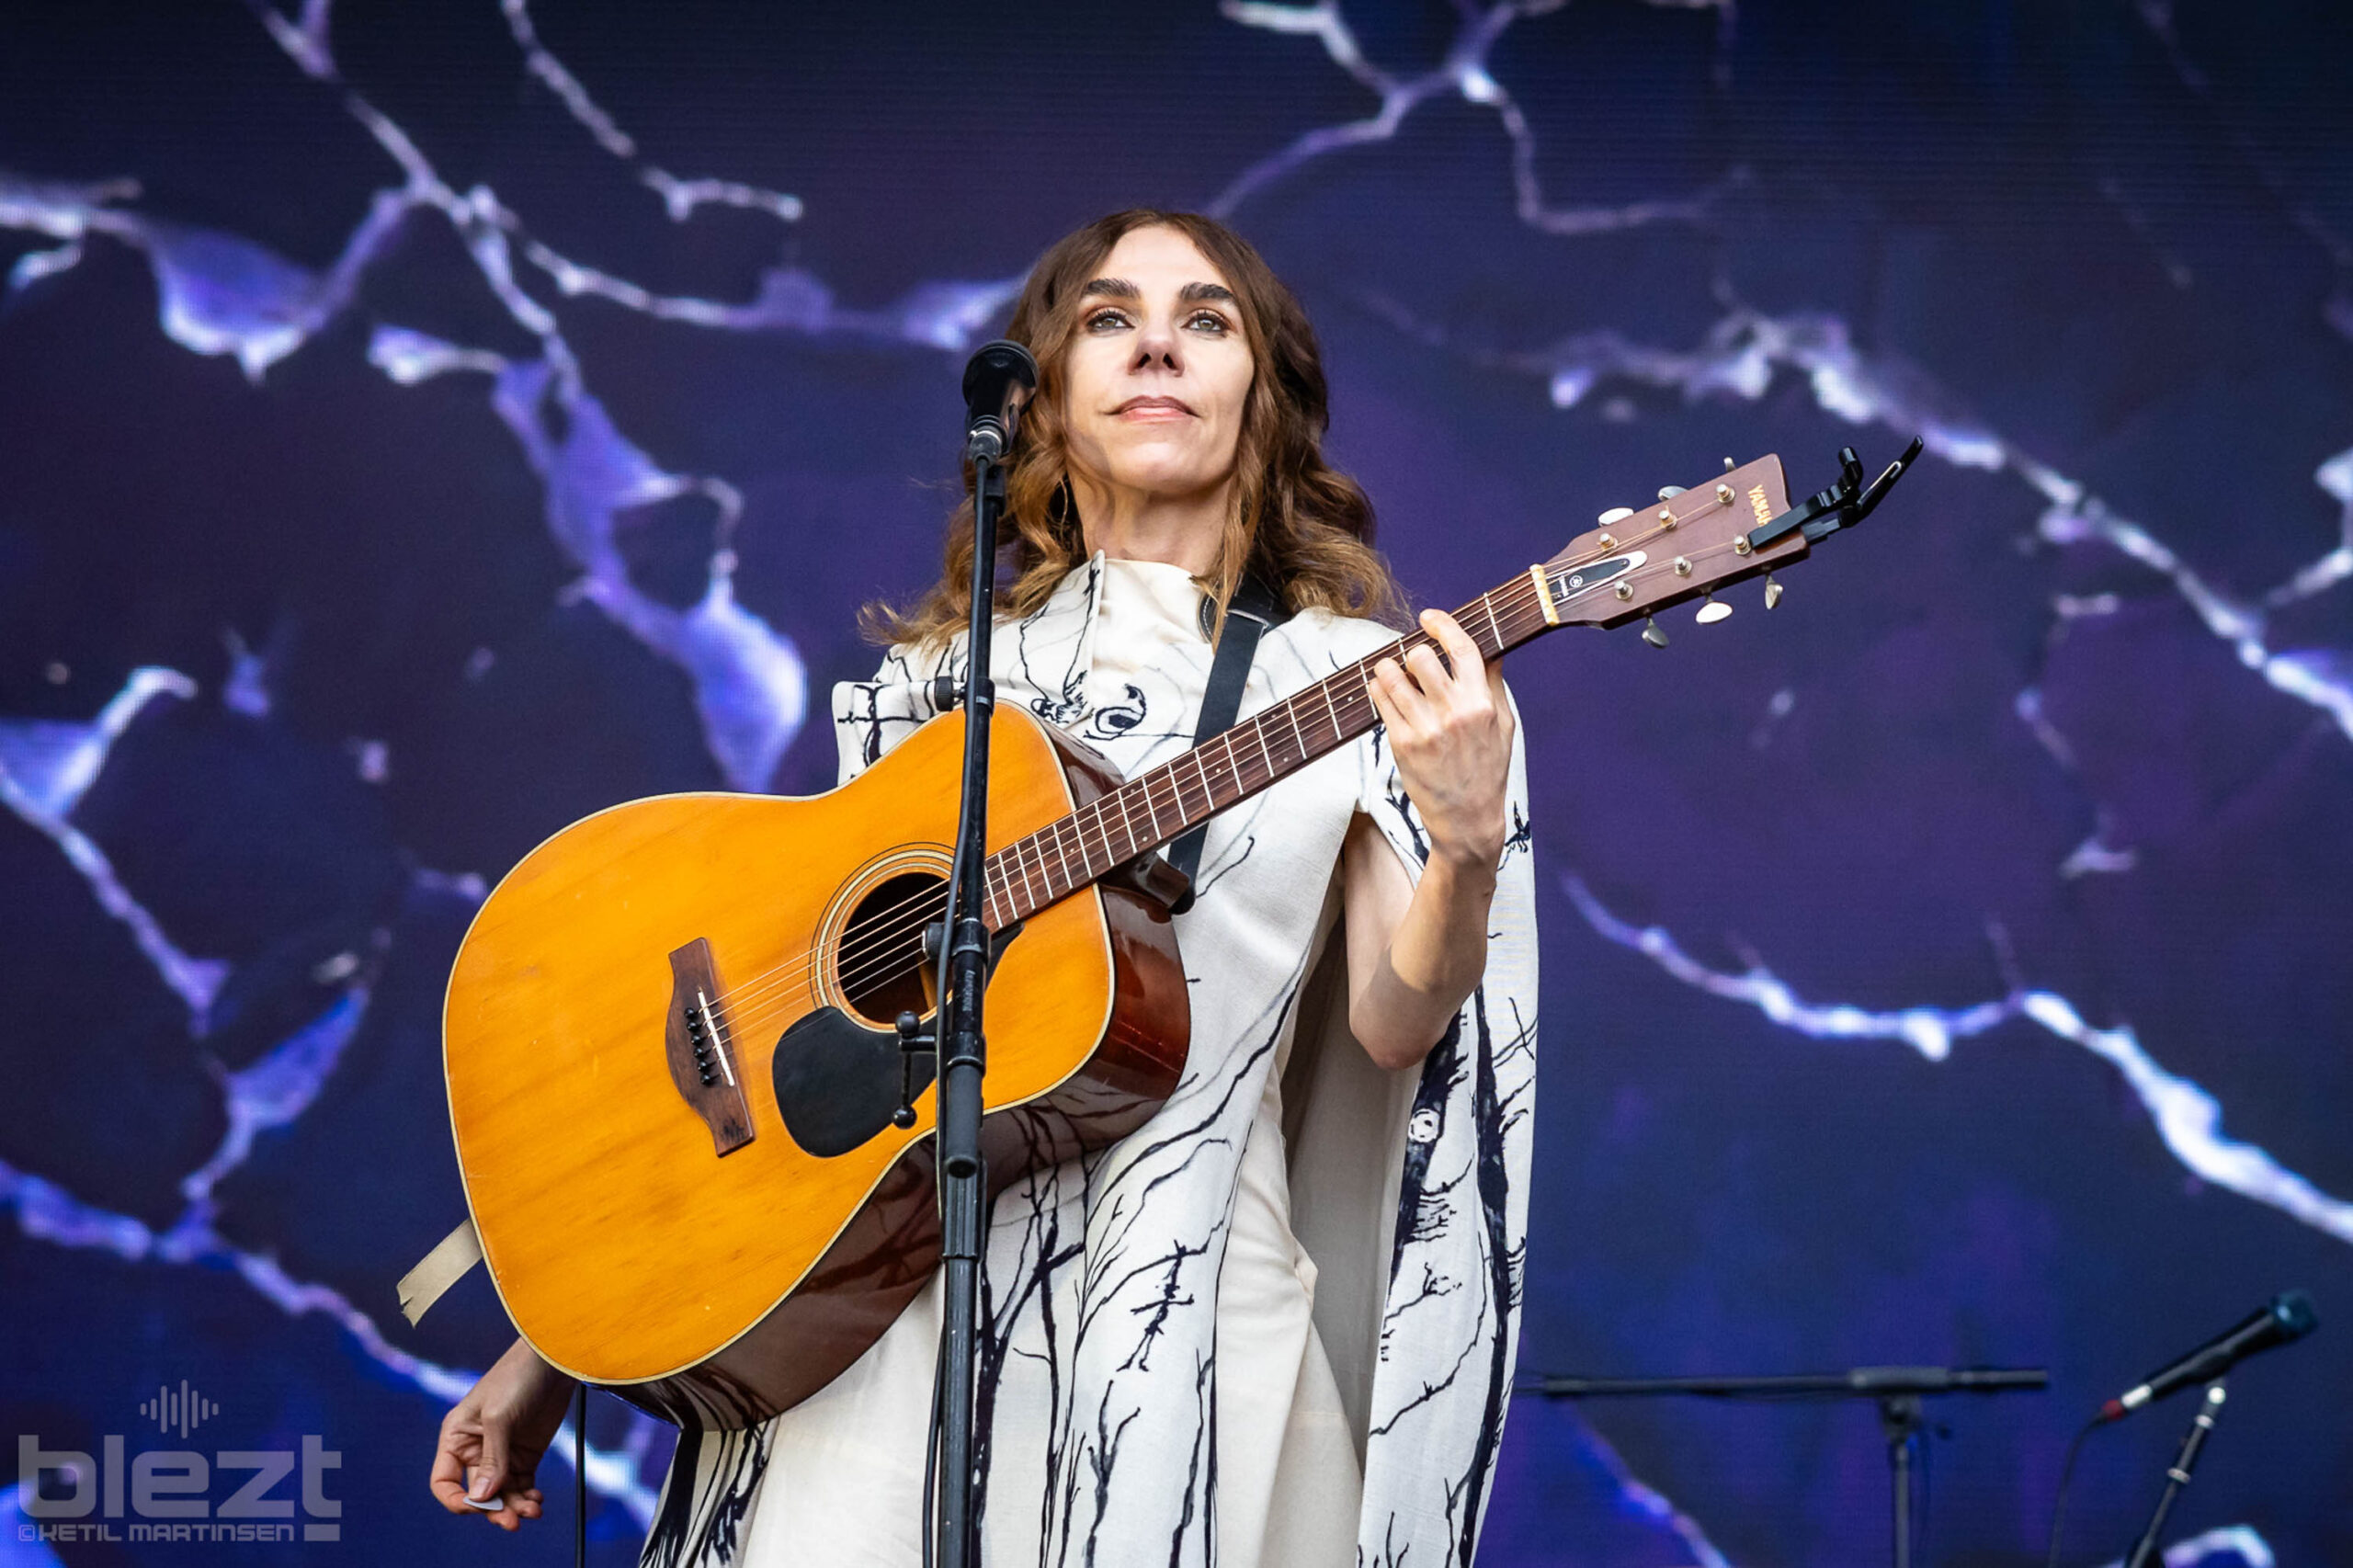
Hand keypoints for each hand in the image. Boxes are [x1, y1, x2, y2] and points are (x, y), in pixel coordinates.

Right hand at [429, 1336, 576, 1531]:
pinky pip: (522, 1485)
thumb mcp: (499, 1416)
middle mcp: (475, 1450)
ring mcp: (501, 1454)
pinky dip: (528, 1497)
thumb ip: (492, 1458)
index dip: (459, 1500)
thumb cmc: (517, 1377)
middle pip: (478, 1494)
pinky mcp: (525, 1454)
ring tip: (533, 1511)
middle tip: (514, 1521)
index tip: (481, 1505)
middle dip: (494, 1510)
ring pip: (502, 1494)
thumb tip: (483, 1497)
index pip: (444, 1483)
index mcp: (456, 1438)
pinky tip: (537, 1501)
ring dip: (515, 1507)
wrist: (553, 1360)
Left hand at [1366, 609, 1514, 872]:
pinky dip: (1378, 689)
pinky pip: (1380, 701)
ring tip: (1390, 672)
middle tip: (1411, 660)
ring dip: (1388, 667)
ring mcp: (1426, 730)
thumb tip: (1491, 649)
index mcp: (1483, 705)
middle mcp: (1454, 713)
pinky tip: (1383, 690)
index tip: (1429, 617)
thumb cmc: (1487, 771)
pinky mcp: (1402, 745)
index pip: (1463, 648)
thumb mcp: (1504, 727)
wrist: (1467, 820)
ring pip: (1393, 675)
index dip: (1443, 625)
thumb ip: (1493, 685)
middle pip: (1421, 656)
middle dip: (1413, 652)